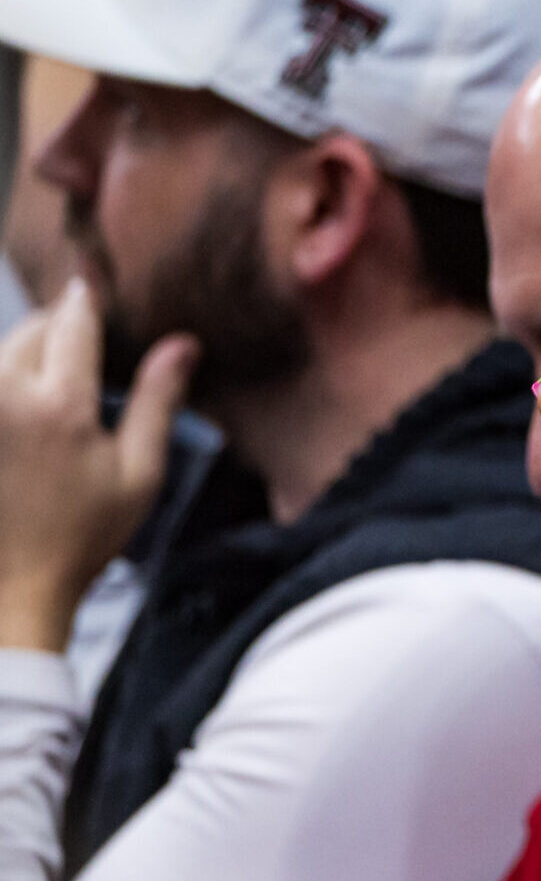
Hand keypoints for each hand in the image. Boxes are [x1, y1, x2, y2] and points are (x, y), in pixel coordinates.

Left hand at [0, 280, 194, 650]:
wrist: (11, 590)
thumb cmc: (83, 536)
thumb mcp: (138, 474)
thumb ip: (156, 402)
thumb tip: (182, 344)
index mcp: (59, 404)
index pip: (73, 321)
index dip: (90, 302)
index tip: (99, 291)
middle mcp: (5, 397)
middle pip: (29, 329)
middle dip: (58, 326)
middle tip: (86, 345)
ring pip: (2, 353)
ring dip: (28, 354)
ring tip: (57, 383)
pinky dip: (11, 383)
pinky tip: (30, 411)